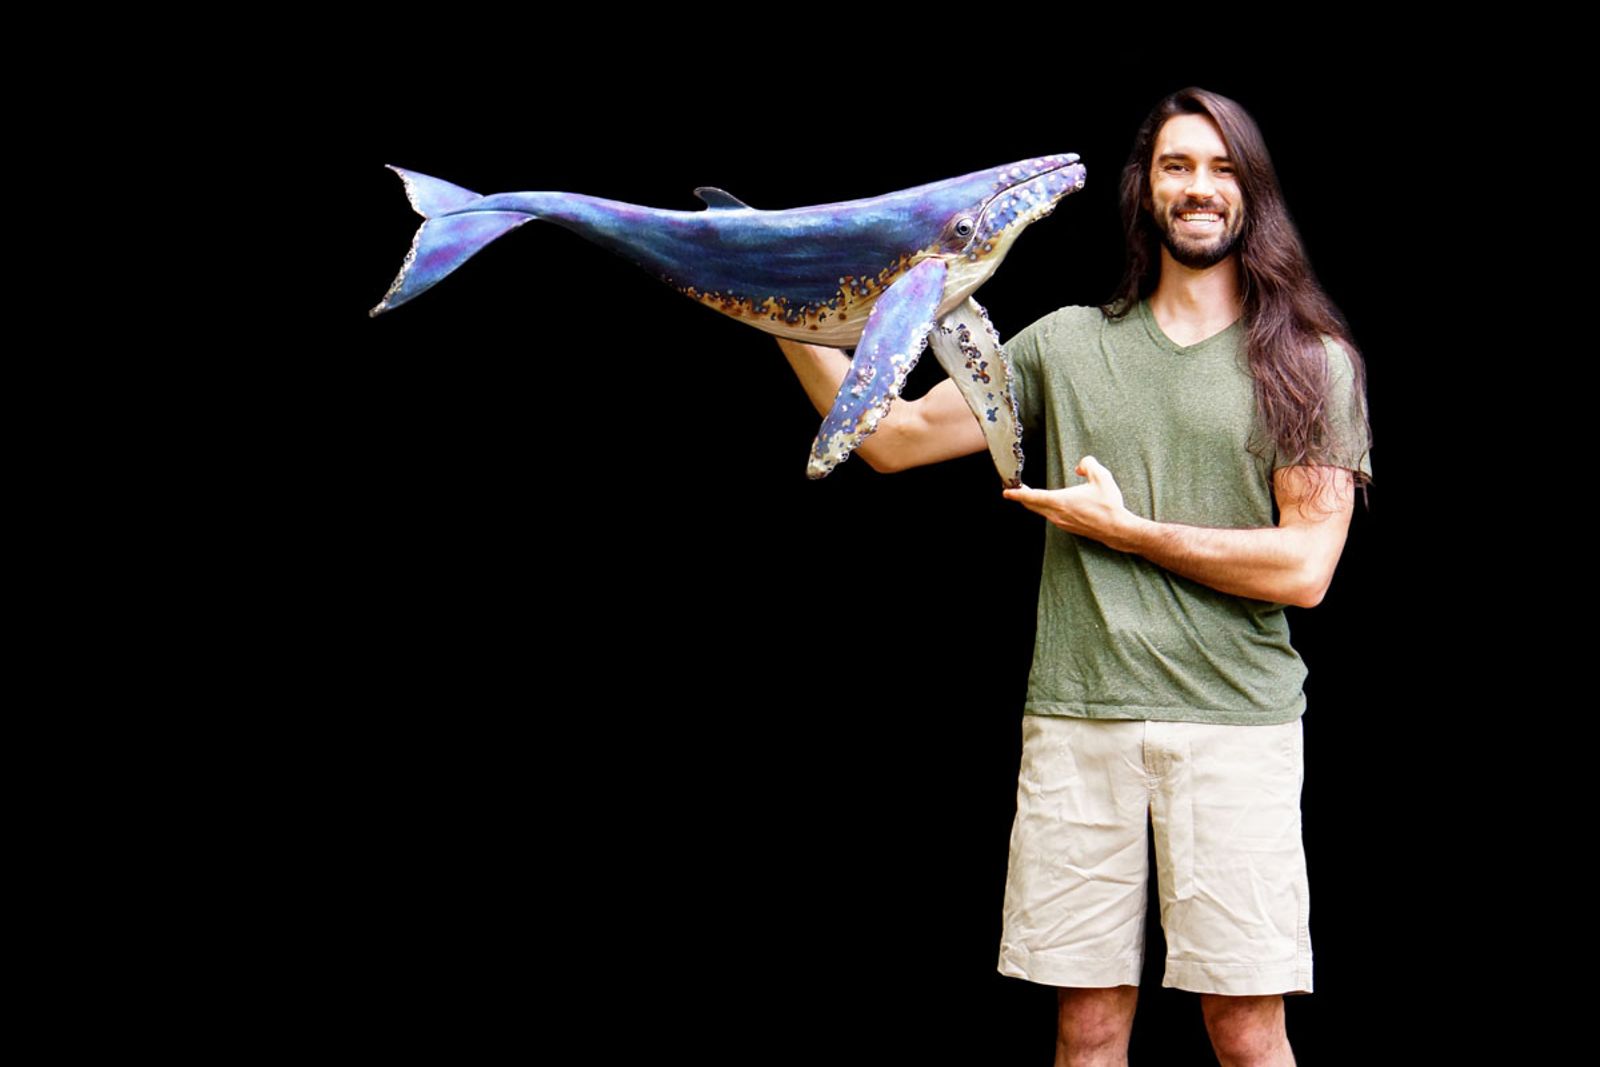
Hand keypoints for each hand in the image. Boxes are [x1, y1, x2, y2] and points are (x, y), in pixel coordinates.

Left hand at [1003, 456, 1135, 548]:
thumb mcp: (1101, 477)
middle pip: (1033, 505)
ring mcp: (1062, 522)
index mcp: (1060, 501)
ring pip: (1041, 511)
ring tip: (1029, 495)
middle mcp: (1057, 514)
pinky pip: (1051, 516)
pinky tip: (1051, 504)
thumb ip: (1088, 464)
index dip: (1017, 494)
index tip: (1006, 492)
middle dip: (1022, 497)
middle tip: (1015, 489)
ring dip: (1034, 503)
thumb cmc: (1108, 505)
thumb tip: (1080, 466)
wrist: (1117, 528)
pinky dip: (1045, 509)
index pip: (1033, 496)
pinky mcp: (1068, 527)